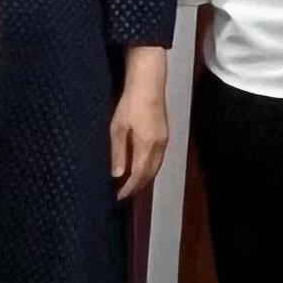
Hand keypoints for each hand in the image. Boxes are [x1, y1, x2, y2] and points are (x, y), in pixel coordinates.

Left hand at [109, 55, 169, 199]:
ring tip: (131, 186)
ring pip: (156, 167)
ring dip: (145, 178)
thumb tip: (118, 175)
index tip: (118, 198)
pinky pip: (158, 159)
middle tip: (124, 195)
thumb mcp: (118, 128)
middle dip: (138, 186)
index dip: (129, 188)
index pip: (139, 174)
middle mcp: (159, 146)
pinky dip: (149, 168)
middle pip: (151, 173)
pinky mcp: (164, 135)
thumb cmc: (129, 105)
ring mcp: (164, 140)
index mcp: (147, 146)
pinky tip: (140, 168)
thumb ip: (119, 152)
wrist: (149, 84)